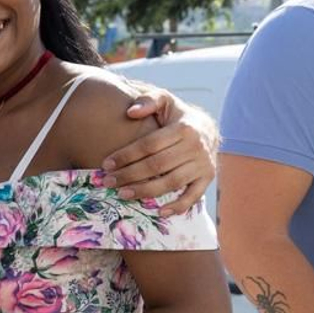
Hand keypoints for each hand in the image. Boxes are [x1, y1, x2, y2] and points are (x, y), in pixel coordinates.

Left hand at [101, 89, 217, 215]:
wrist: (207, 127)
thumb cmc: (176, 115)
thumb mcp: (164, 100)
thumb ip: (148, 100)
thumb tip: (131, 112)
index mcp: (183, 128)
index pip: (149, 145)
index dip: (126, 155)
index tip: (106, 164)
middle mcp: (196, 146)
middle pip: (157, 165)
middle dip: (130, 175)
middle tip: (108, 182)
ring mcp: (203, 164)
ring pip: (172, 182)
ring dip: (146, 191)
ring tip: (123, 194)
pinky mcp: (208, 177)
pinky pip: (194, 195)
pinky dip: (179, 206)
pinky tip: (160, 212)